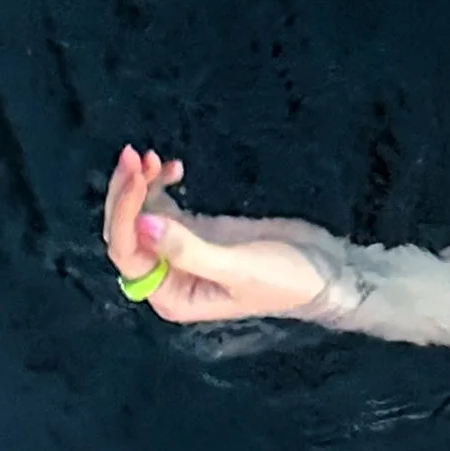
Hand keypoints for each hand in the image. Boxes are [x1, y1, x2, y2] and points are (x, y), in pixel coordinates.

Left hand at [100, 144, 339, 326]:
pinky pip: (163, 206)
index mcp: (172, 295)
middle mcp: (168, 276)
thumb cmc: (285, 280)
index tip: (137, 177)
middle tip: (135, 155)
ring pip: (140, 215)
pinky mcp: (196, 231)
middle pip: (127, 232)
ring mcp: (180, 251)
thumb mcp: (238, 268)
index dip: (124, 214)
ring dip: (141, 185)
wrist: (325, 269)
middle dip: (127, 193)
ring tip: (152, 156)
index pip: (128, 253)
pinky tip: (174, 167)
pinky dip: (161, 185)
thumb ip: (189, 250)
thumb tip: (143, 224)